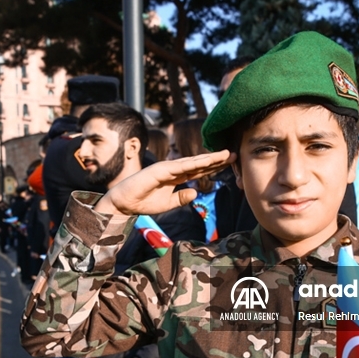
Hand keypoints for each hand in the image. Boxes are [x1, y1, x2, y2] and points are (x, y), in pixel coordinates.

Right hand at [94, 151, 232, 216]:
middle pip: (199, 163)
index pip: (199, 170)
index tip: (229, 163)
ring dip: (208, 159)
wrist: (124, 203)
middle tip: (233, 154)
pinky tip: (205, 161)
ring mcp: (167, 168)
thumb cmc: (144, 202)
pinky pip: (180, 167)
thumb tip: (196, 192)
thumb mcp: (168, 203)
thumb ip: (182, 198)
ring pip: (192, 162)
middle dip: (216, 159)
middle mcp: (174, 170)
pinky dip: (193, 163)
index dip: (214, 166)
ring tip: (224, 155)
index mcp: (177, 177)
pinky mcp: (160, 170)